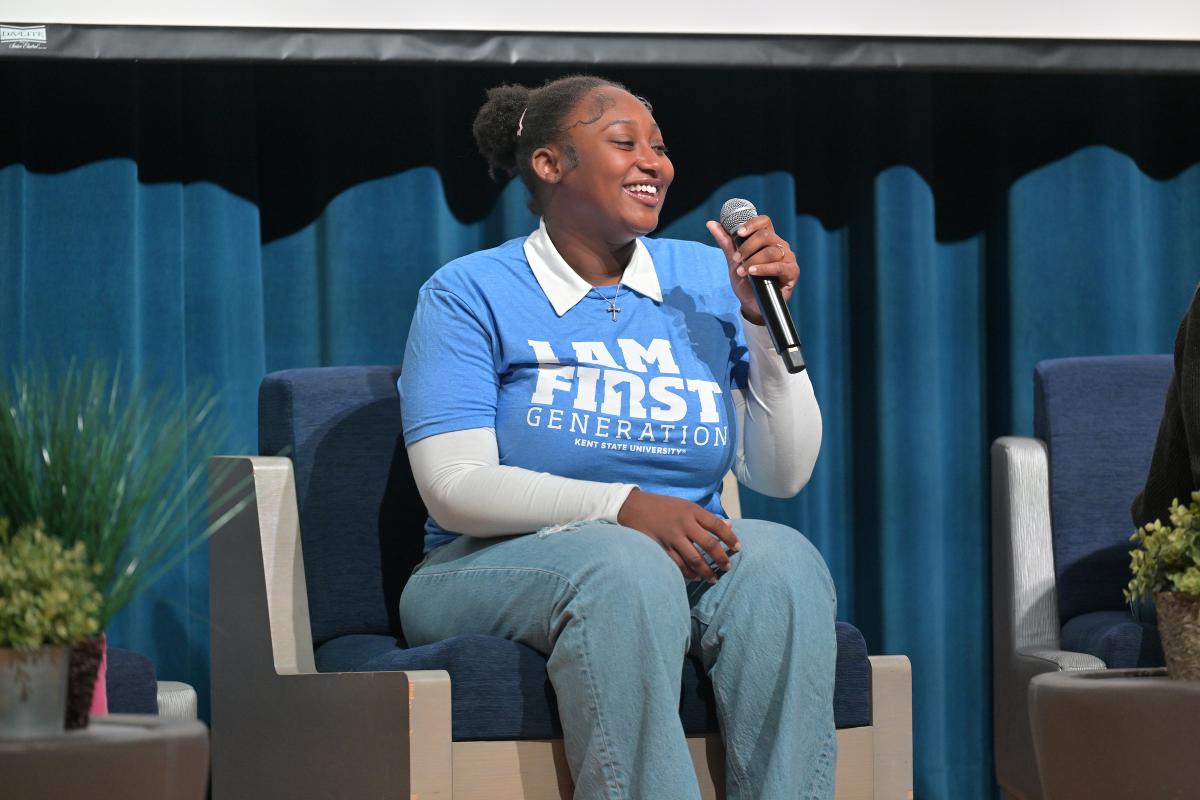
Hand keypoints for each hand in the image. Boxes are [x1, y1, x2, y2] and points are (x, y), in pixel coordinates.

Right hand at [617, 488, 740, 582]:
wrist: (633, 506)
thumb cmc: (663, 506)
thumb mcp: (686, 506)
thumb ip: (707, 517)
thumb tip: (730, 526)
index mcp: (692, 510)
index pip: (717, 526)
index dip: (730, 538)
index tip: (738, 548)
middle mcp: (684, 522)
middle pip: (709, 544)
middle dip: (721, 558)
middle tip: (727, 567)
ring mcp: (672, 535)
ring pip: (694, 557)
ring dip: (706, 570)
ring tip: (713, 579)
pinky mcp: (661, 546)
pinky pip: (677, 563)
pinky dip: (688, 572)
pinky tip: (695, 577)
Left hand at [705, 215, 798, 325]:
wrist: (751, 304)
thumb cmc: (745, 281)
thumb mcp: (734, 260)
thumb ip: (725, 242)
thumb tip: (710, 223)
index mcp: (768, 239)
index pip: (764, 222)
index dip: (752, 224)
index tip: (738, 233)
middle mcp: (780, 246)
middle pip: (766, 235)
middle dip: (747, 247)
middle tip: (736, 259)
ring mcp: (788, 258)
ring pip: (771, 251)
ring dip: (753, 260)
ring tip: (741, 271)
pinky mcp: (792, 272)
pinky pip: (779, 267)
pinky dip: (763, 269)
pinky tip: (752, 272)